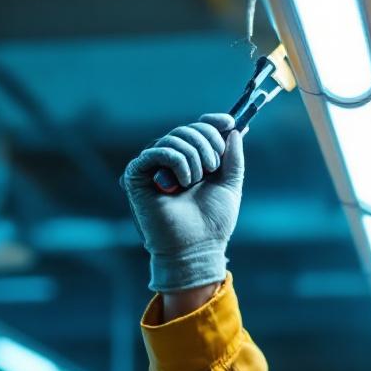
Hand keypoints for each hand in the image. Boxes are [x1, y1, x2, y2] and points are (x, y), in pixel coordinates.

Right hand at [122, 113, 244, 291]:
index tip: (230, 123)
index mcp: (192, 162)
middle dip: (207, 143)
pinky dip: (177, 162)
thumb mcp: (231, 184)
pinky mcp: (137, 175)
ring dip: (194, 158)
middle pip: (188, 129)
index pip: (198, 128)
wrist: (197, 247)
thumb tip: (233, 130)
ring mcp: (153, 167)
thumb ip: (233, 158)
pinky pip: (159, 151)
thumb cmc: (212, 222)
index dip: (213, 123)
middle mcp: (171, 161)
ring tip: (195, 183)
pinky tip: (182, 183)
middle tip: (212, 167)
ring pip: (175, 138)